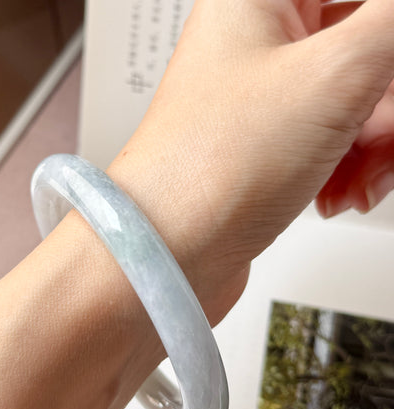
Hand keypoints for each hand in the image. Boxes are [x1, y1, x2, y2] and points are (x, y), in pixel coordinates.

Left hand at [108, 0, 393, 324]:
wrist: (173, 250)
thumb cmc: (211, 169)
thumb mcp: (333, 75)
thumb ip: (389, 22)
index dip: (382, 28)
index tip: (386, 66)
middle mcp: (258, 42)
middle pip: (367, 43)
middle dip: (389, 100)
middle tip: (386, 135)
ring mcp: (265, 97)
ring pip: (361, 95)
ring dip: (379, 142)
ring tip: (361, 179)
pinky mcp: (273, 144)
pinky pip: (338, 136)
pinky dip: (353, 166)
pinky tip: (339, 193)